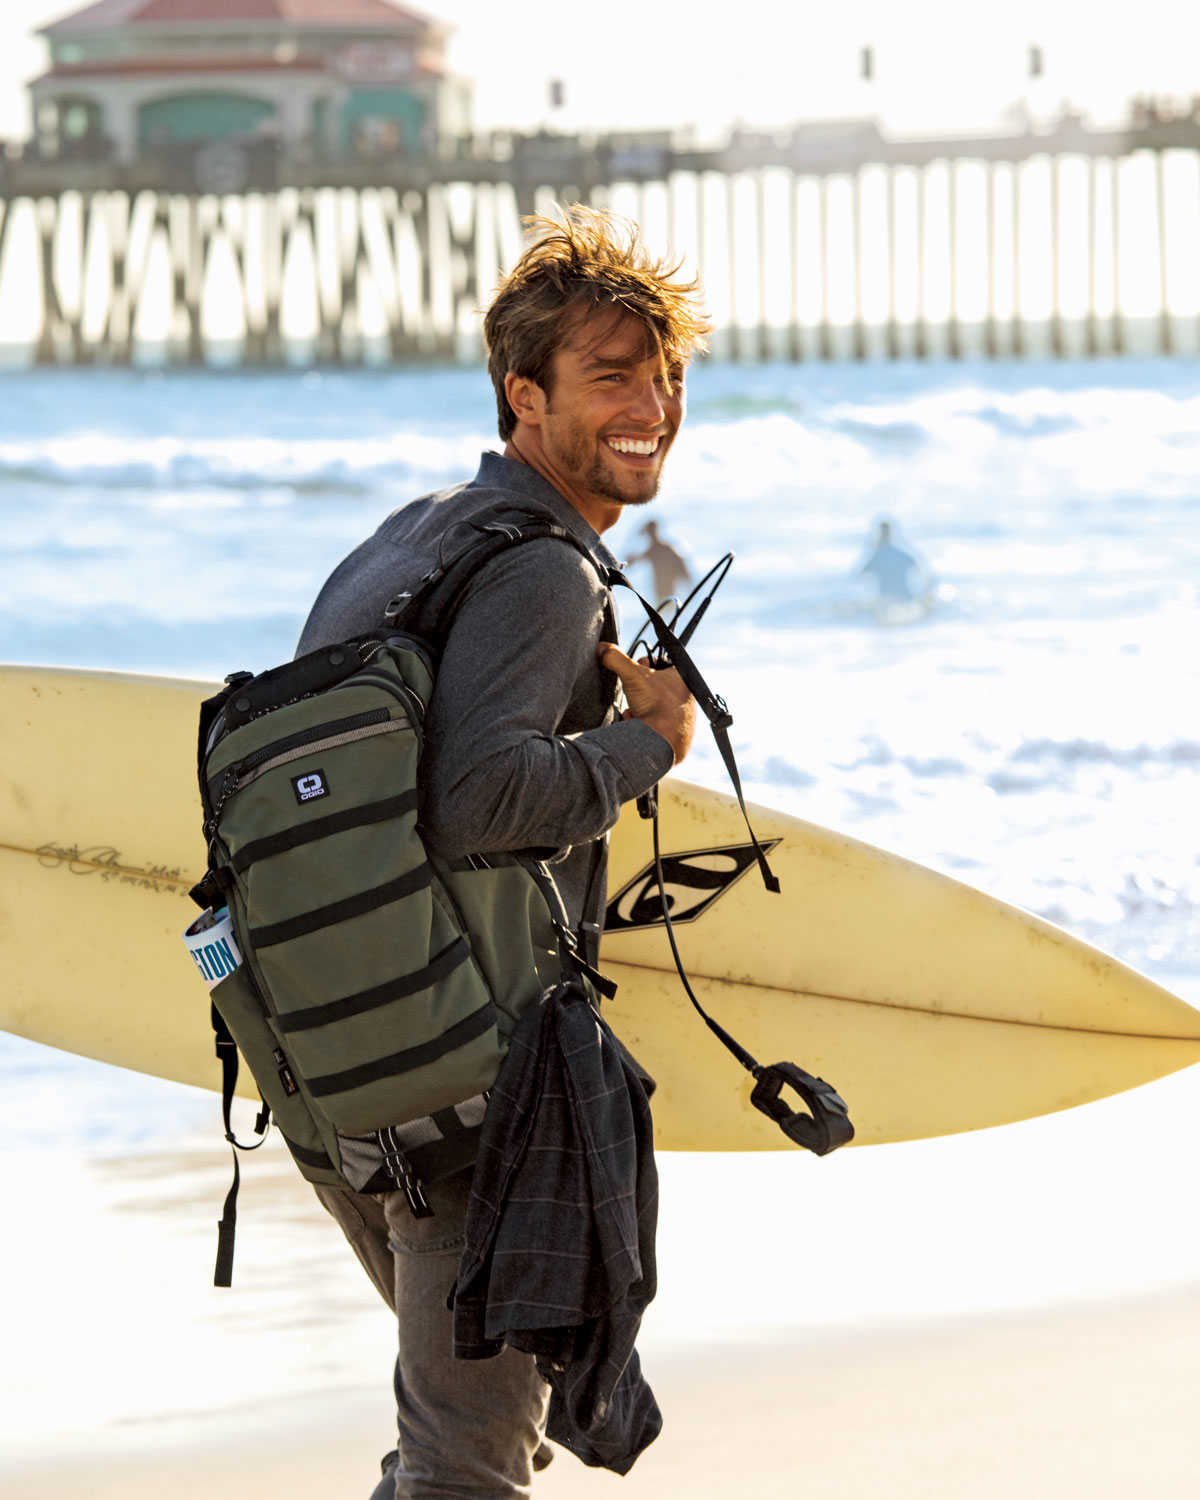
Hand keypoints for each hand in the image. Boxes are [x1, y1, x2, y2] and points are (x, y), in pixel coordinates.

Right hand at [598, 643, 695, 765]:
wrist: (663, 742)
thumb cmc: (657, 705)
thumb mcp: (633, 675)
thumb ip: (616, 658)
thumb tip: (603, 648)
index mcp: (684, 678)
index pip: (663, 662)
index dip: (646, 664)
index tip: (638, 670)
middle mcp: (687, 698)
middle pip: (654, 685)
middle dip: (639, 689)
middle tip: (635, 693)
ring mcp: (683, 718)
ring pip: (652, 705)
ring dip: (639, 707)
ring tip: (637, 711)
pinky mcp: (675, 736)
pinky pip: (653, 725)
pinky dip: (642, 724)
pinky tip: (638, 724)